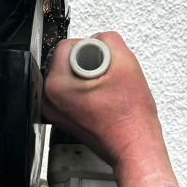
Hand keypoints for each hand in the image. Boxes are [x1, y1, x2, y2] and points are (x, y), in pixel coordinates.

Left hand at [43, 31, 177, 186]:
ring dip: (90, 76)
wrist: (135, 148)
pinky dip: (89, 90)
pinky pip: (74, 91)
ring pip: (72, 76)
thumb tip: (100, 39)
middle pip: (68, 61)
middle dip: (90, 63)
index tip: (106, 62)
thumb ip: (108, 40)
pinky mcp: (66, 118)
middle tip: (109, 77)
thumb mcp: (126, 64)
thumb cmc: (130, 120)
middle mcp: (51, 100)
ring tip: (108, 89)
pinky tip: (105, 98)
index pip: (67, 46)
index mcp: (57, 86)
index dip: (91, 48)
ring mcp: (57, 111)